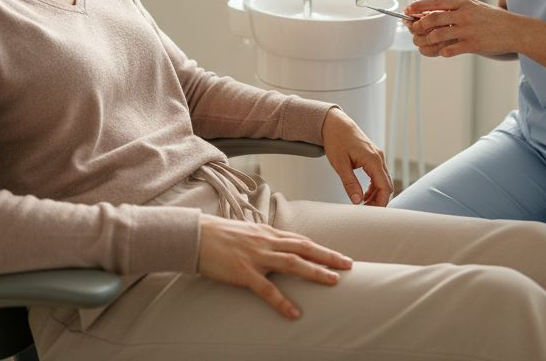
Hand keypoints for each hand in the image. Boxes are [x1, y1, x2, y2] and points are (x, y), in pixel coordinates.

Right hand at [197, 215, 352, 318]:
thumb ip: (266, 239)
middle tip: (348, 266)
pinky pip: (267, 289)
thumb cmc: (221, 235)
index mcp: (269, 233)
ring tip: (333, 282)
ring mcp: (257, 257)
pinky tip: (294, 313)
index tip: (339, 257)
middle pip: (305, 248)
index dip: (322, 249)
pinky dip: (282, 302)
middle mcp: (267, 242)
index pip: (302, 241)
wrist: (196, 235)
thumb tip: (282, 246)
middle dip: (328, 257)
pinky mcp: (244, 272)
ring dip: (315, 272)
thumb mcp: (249, 232)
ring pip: (292, 263)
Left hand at [321, 108, 392, 205]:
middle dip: (379, 201)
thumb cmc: (336, 140)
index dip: (380, 202)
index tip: (369, 213)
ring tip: (363, 204)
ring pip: (384, 181)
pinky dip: (374, 187)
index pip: (385, 187)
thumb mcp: (340, 164)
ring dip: (376, 194)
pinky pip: (379, 175)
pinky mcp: (373, 157)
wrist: (335, 123)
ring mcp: (378, 157)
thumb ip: (350, 183)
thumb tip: (357, 201)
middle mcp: (379, 158)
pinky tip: (364, 194)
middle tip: (365, 212)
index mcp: (373, 159)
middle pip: (387, 185)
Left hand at [404, 0, 523, 57]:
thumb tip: (432, 12)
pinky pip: (449, 50)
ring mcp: (467, 29)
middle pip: (431, 18)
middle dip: (418, 25)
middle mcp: (464, 14)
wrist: (515, 31)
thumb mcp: (474, 7)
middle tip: (413, 30)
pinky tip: (442, 51)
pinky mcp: (472, 44)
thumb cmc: (493, 19)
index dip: (418, 6)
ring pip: (437, 35)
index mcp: (463, 2)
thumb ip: (455, 9)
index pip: (435, 1)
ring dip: (426, 41)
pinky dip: (441, 52)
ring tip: (424, 44)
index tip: (408, 10)